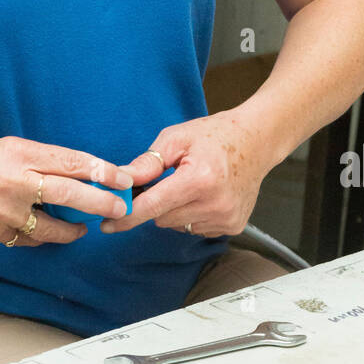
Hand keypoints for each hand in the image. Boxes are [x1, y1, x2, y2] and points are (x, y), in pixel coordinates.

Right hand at [0, 134, 132, 245]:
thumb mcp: (2, 148)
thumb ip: (34, 161)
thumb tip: (69, 172)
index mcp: (19, 153)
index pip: (71, 161)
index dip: (102, 171)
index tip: (123, 178)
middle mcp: (15, 181)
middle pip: (70, 192)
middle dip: (101, 202)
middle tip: (121, 208)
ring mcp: (4, 210)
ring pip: (52, 227)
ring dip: (72, 230)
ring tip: (83, 228)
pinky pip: (27, 240)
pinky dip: (40, 238)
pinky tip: (45, 233)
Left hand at [99, 110, 276, 238]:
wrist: (257, 141)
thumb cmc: (216, 135)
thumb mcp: (177, 138)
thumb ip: (148, 162)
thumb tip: (121, 180)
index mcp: (199, 180)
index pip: (153, 206)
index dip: (127, 215)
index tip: (106, 226)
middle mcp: (215, 204)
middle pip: (162, 218)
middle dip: (155, 202)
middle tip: (165, 180)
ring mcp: (226, 219)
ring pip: (177, 226)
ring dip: (174, 210)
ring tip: (190, 184)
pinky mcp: (232, 227)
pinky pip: (195, 228)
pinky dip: (192, 215)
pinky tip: (204, 195)